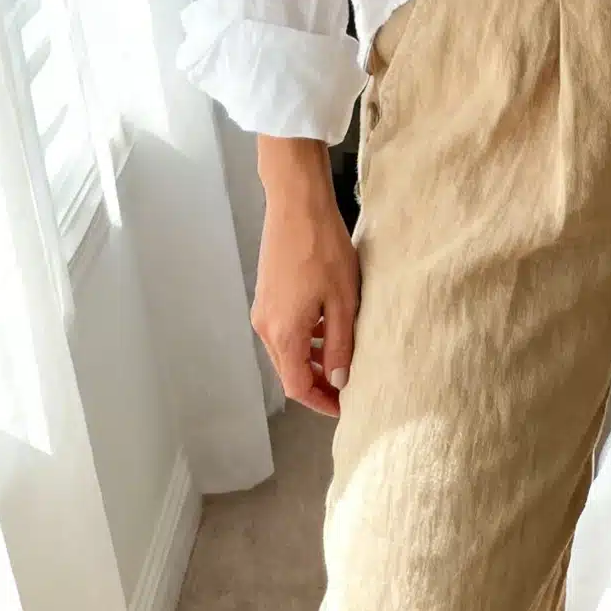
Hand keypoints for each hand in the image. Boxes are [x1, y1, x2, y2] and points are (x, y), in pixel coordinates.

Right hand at [253, 137, 358, 416]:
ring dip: (312, 361)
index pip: (299, 386)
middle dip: (318, 384)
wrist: (296, 204)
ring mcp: (263, 310)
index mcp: (284, 333)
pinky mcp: (266, 295)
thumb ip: (341, 346)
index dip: (322, 402)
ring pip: (287, 352)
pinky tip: (328, 329)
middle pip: (289, 372)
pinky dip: (305, 340)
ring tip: (344, 358)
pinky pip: (284, 331)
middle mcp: (265, 327)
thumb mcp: (343, 302)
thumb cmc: (323, 249)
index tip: (346, 406)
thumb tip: (340, 381)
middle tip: (348, 388)